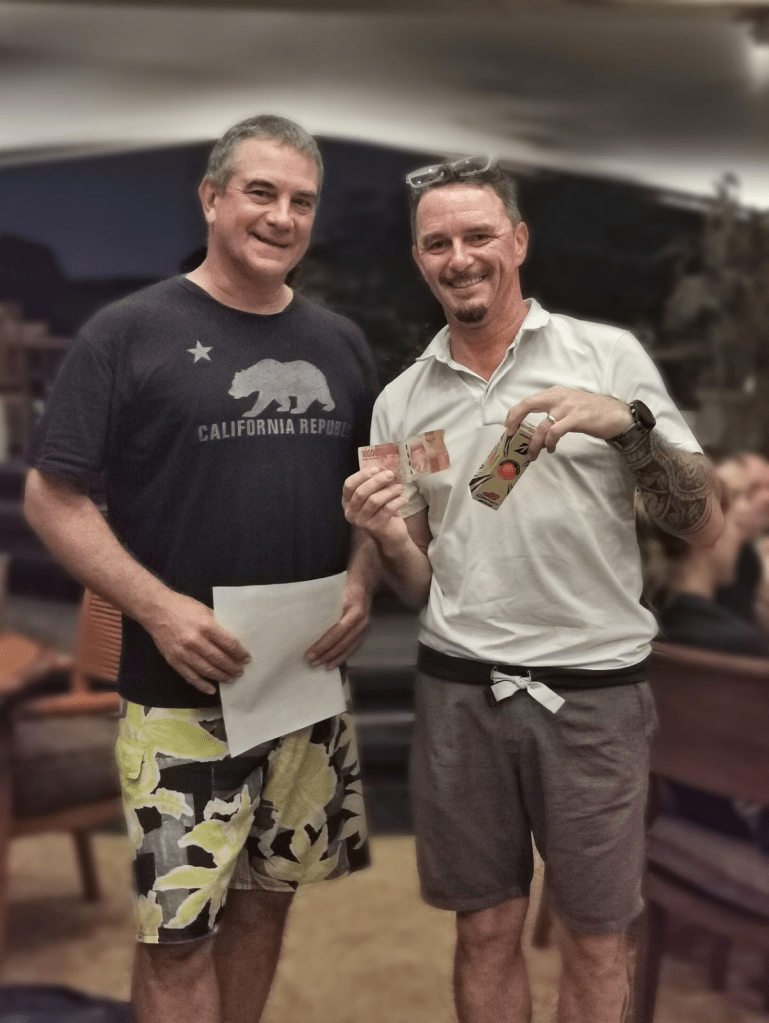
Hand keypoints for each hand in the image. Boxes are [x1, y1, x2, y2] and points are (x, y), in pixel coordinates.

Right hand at [145, 591, 250, 694]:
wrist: (156, 610)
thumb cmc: (183, 607)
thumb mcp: (205, 610)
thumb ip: (217, 625)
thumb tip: (231, 640)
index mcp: (206, 626)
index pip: (229, 644)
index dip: (240, 653)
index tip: (246, 658)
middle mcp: (195, 641)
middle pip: (219, 659)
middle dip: (232, 667)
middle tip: (241, 671)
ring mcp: (183, 653)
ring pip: (207, 670)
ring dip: (221, 676)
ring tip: (231, 679)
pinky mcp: (174, 660)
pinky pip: (190, 676)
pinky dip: (202, 685)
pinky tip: (212, 689)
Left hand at [306, 578, 370, 669]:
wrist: (365, 580)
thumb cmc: (346, 584)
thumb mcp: (336, 590)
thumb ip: (325, 604)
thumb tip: (303, 618)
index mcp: (354, 611)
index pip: (336, 633)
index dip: (322, 645)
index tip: (309, 654)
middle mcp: (361, 621)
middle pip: (342, 643)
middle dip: (326, 654)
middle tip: (311, 662)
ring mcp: (365, 627)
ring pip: (348, 648)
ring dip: (334, 658)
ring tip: (320, 666)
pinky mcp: (364, 631)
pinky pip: (353, 647)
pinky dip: (343, 656)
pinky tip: (333, 664)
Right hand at [342, 466, 407, 547]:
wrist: (390, 536)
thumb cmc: (381, 511)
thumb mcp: (373, 496)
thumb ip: (373, 483)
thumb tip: (383, 468)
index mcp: (347, 502)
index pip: (349, 485)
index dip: (362, 475)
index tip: (377, 469)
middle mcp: (351, 513)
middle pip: (361, 492)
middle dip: (377, 481)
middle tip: (391, 475)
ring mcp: (362, 522)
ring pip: (374, 500)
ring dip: (390, 491)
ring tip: (400, 488)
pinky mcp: (376, 527)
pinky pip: (387, 509)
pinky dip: (397, 501)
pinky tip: (403, 498)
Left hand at [505, 386, 632, 460]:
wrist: (617, 415)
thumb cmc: (593, 412)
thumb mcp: (570, 406)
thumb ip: (553, 413)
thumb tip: (536, 432)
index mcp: (556, 393)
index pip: (529, 400)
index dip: (515, 413)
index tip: (509, 426)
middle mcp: (559, 397)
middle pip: (528, 405)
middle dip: (515, 420)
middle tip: (511, 435)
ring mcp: (567, 408)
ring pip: (541, 427)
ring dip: (534, 444)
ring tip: (533, 454)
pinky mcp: (576, 419)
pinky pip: (554, 433)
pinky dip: (549, 443)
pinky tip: (551, 449)